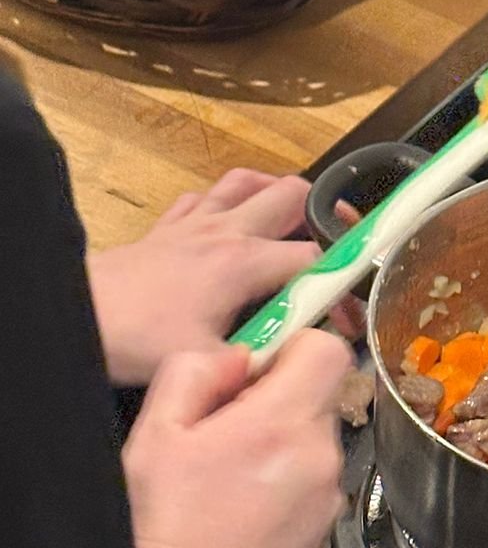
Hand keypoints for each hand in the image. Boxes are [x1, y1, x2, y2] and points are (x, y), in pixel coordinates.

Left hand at [87, 169, 354, 385]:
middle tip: (334, 242)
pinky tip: (227, 222)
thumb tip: (296, 366)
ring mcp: (195, 222)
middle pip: (294, 192)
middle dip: (324, 212)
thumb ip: (260, 359)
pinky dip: (224, 202)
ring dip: (273, 194)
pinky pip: (204, 196)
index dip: (343, 289)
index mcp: (244, 262)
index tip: (348, 318)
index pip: (317, 262)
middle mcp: (226, 231)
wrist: (80, 313)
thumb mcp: (209, 358)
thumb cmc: (136, 335)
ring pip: (249, 181)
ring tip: (289, 220)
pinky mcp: (167, 227)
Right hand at [123, 333, 348, 547]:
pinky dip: (284, 485)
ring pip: (314, 443)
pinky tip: (237, 512)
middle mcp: (320, 459)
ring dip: (280, 445)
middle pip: (320, 396)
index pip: (330, 350)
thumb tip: (238, 356)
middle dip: (277, 398)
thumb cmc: (155, 529)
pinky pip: (311, 485)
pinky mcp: (321, 536)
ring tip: (223, 478)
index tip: (255, 367)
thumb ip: (198, 371)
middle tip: (222, 428)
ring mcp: (326, 502)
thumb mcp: (156, 431)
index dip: (293, 347)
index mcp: (284, 423)